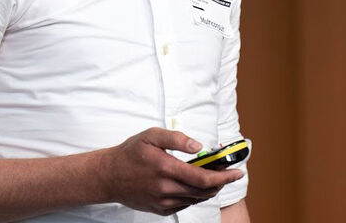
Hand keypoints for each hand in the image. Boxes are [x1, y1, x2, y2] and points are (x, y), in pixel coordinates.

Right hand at [98, 127, 244, 215]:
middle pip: (204, 191)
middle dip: (221, 183)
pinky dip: (195, 196)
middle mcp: (166, 189)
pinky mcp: (160, 210)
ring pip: (196, 199)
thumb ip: (177, 139)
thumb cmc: (130, 153)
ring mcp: (163, 202)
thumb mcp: (151, 135)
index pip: (203, 178)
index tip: (237, 171)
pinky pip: (184, 205)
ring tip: (213, 177)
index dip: (224, 177)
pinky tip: (194, 185)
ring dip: (209, 189)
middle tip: (228, 173)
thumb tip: (199, 147)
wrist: (108, 176)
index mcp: (166, 168)